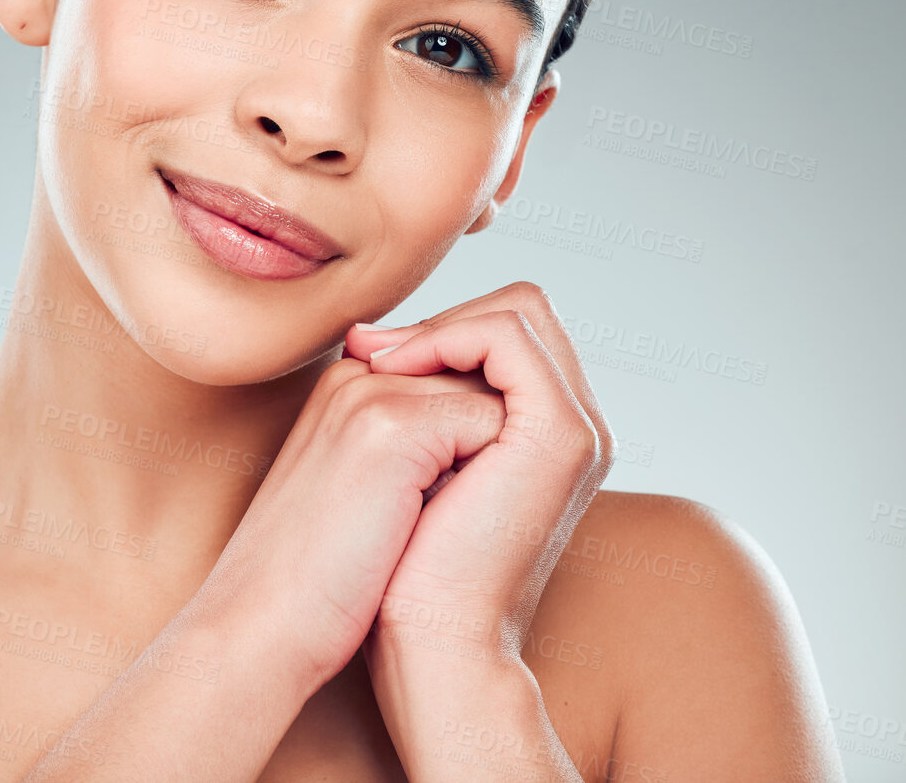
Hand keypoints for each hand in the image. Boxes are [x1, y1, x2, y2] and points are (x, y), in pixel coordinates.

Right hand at [196, 336, 511, 686]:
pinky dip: (493, 474)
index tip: (449, 503)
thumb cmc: (318, 577)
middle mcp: (354, 378)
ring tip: (450, 521)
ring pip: (491, 398)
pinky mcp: (392, 427)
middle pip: (475, 382)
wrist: (263, 624)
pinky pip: (494, 420)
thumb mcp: (362, 494)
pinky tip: (450, 523)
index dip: (470, 442)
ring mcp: (369, 396)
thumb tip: (481, 446)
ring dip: (494, 459)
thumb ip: (409, 450)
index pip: (451, 376)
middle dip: (489, 445)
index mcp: (344, 387)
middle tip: (456, 516)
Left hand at [341, 281, 614, 669]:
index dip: (439, 326)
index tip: (370, 353)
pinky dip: (448, 336)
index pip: (505, 328)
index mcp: (543, 431)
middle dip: (444, 315)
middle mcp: (573, 424)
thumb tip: (371, 335)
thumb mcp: (412, 461)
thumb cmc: (405, 562)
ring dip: (442, 323)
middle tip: (375, 352)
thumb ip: (422, 398)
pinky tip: (398, 371)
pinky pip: (508, 337)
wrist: (429, 637)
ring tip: (383, 363)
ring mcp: (576, 427)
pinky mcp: (559, 435)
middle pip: (521, 308)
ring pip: (519, 310)